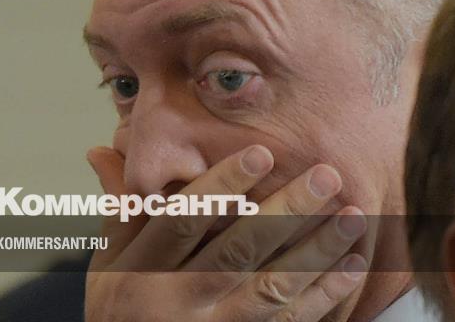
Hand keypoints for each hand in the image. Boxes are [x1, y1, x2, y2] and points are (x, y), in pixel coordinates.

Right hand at [85, 145, 368, 321]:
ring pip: (270, 289)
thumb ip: (119, 212)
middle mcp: (175, 303)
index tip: (262, 153)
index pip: (184, 219)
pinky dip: (323, 296)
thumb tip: (102, 149)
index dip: (223, 185)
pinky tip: (352, 266)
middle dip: (286, 211)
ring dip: (316, 251)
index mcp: (140, 272)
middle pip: (237, 250)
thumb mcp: (107, 267)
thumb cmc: (119, 315)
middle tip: (327, 174)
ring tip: (353, 216)